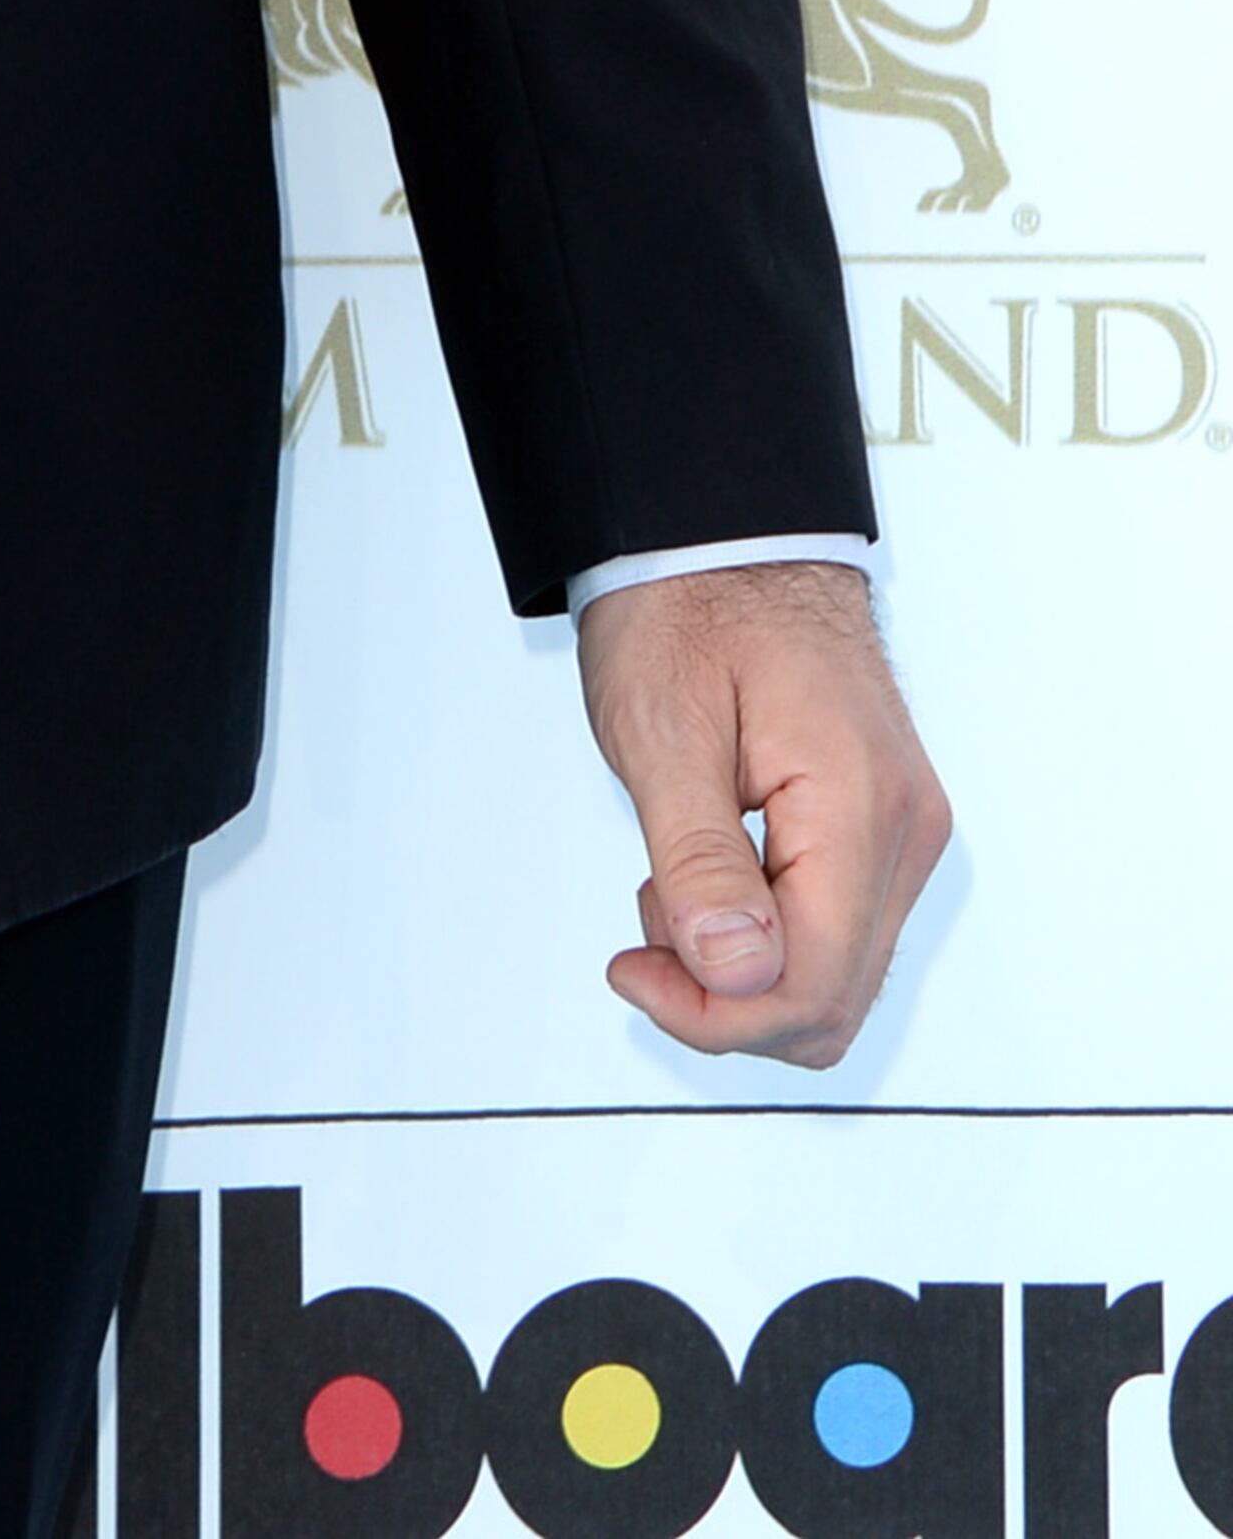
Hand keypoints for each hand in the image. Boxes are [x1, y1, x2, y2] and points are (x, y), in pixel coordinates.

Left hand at [574, 561, 949, 1065]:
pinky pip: (838, 924)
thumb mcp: (662, 731)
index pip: (815, 984)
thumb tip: (734, 974)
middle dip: (728, 999)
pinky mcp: (882, 823)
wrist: (725, 528)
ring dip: (746, 966)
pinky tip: (710, 876)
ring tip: (672, 883)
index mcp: (859, 806)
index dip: (718, 1013)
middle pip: (835, 997)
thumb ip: (699, 862)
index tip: (637, 973)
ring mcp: (901, 826)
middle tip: (645, 938)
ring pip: (839, 972)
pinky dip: (768, 930)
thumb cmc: (689, 602)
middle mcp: (904, 827)